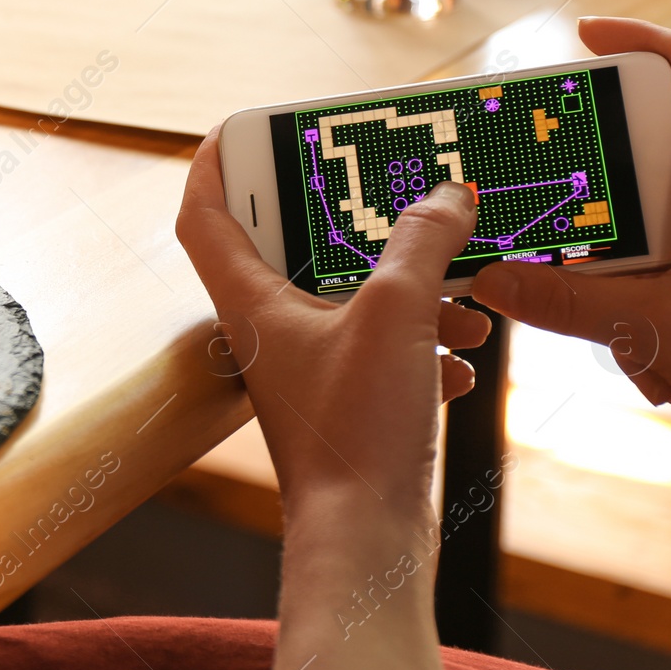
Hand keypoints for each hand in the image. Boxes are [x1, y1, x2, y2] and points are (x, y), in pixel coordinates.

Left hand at [177, 129, 480, 669]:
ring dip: (412, 289)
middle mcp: (271, 329)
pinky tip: (465, 360)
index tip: (240, 127)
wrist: (368, 542)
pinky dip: (426, 344)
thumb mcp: (396, 314)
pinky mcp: (348, 402)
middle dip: (348, 218)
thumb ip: (421, 242)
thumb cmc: (355, 433)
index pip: (204, 215)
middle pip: (295, 247)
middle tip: (389, 187)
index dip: (214, 165)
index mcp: (250, 300)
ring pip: (355, 300)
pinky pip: (386, 350)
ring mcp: (310, 367)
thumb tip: (447, 195)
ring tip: (466, 297)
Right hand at [472, 17, 670, 464]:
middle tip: (547, 197)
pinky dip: (638, 313)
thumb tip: (497, 279)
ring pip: (646, 226)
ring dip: (616, 274)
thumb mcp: (661, 326)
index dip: (643, 40)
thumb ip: (568, 302)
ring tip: (610, 318)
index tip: (584, 39)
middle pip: (648, 151)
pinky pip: (659, 274)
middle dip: (595, 187)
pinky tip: (648, 360)